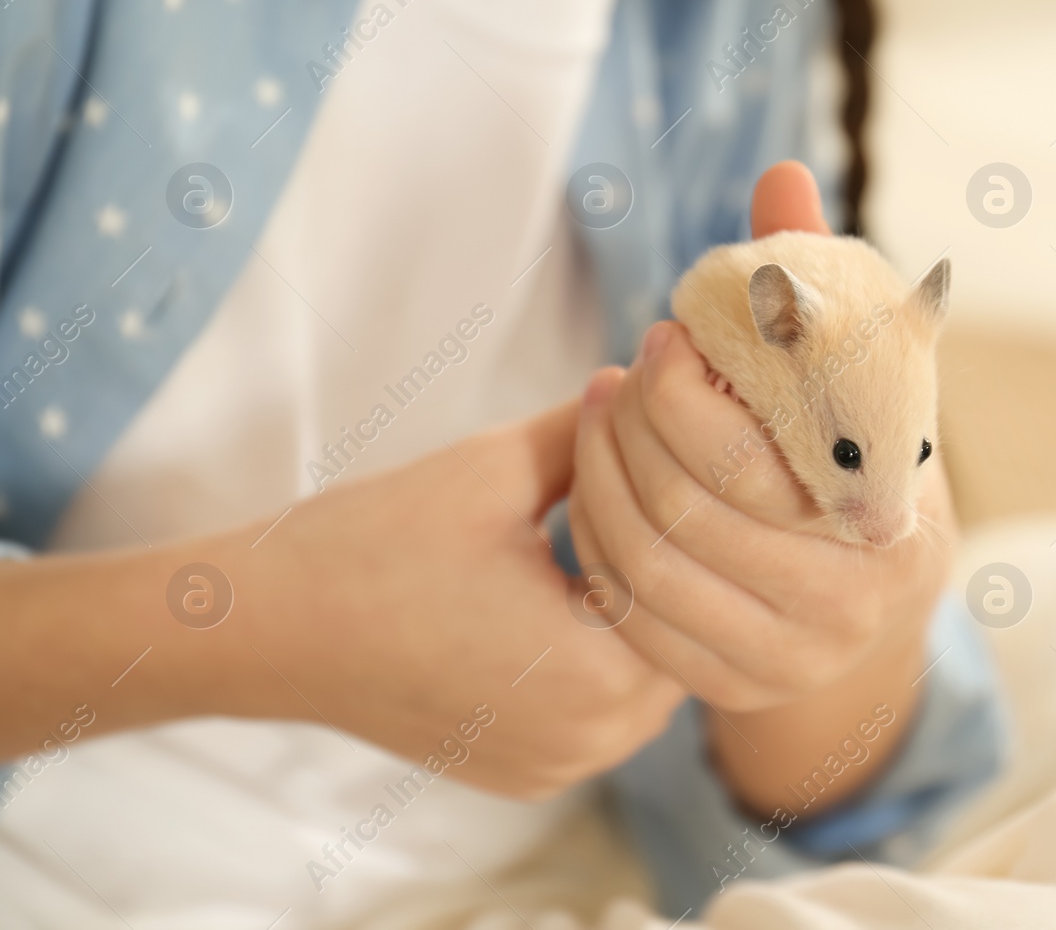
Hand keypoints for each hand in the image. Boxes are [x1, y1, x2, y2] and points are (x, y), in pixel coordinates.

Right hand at [0, 402, 684, 794]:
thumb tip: (653, 379)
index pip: (692, 584)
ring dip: (635, 610)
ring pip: (645, 677)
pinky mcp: (525, 773)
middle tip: (652, 483)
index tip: (665, 454)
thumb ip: (593, 430)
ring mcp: (556, 767)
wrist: (265, 628)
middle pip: (678, 637)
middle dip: (666, 561)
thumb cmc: (374, 542)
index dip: (681, 511)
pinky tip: (568, 589)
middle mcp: (588, 743)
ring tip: (610, 531)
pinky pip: (598, 710)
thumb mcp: (496, 466)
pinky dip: (596, 654)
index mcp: (595, 676)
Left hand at [567, 162, 956, 812]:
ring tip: (588, 421)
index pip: (753, 460)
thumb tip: (779, 175)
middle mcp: (849, 605)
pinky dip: (598, 553)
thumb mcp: (859, 372)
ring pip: (651, 571)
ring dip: (598, 485)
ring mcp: (790, 660)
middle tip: (606, 379)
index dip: (682, 397)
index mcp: (890, 519)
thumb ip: (820, 282)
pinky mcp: (735, 690)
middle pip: (691, 514)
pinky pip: (634, 625)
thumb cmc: (860, 453)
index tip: (656, 340)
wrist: (877, 588)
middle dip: (627, 433)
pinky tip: (591, 497)